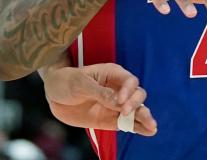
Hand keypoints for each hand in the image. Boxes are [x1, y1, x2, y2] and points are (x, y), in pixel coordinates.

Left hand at [43, 63, 157, 135]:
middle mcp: (118, 89)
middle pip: (138, 95)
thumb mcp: (80, 83)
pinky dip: (138, 128)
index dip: (129, 90)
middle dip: (136, 104)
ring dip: (144, 118)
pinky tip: (148, 132)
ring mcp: (115, 105)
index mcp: (112, 74)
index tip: (119, 101)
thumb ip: (99, 92)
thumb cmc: (67, 81)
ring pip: (136, 110)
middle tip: (124, 112)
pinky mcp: (111, 119)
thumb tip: (118, 102)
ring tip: (152, 127)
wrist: (54, 94)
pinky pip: (127, 124)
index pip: (129, 81)